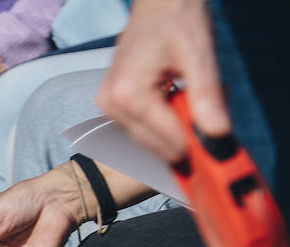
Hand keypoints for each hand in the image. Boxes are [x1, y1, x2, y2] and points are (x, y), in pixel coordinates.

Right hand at [96, 0, 229, 162]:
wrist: (159, 0)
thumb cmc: (177, 17)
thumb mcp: (199, 55)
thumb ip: (207, 97)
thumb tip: (218, 134)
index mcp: (128, 94)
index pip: (165, 138)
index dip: (195, 146)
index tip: (218, 151)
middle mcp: (112, 104)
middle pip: (153, 144)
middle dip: (185, 139)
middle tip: (212, 122)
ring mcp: (109, 105)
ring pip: (148, 139)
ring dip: (175, 131)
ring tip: (195, 103)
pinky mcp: (114, 103)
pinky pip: (142, 127)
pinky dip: (165, 123)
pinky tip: (180, 102)